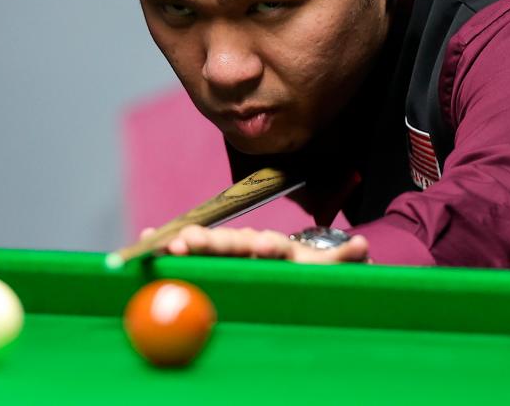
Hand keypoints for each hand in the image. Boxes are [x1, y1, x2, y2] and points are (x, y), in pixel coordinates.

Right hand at [140, 225, 370, 263]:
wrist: (300, 262)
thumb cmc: (310, 268)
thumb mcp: (327, 267)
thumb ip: (341, 258)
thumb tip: (362, 246)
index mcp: (277, 248)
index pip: (265, 244)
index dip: (256, 244)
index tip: (253, 244)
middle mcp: (251, 247)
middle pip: (229, 244)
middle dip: (209, 243)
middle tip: (185, 243)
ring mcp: (233, 253)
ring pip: (208, 246)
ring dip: (185, 243)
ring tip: (160, 241)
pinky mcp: (219, 262)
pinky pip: (192, 255)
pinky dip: (174, 248)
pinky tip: (147, 243)